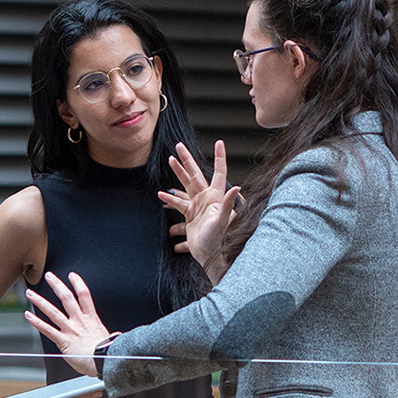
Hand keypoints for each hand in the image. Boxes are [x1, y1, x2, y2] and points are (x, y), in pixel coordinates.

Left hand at [23, 271, 111, 376]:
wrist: (104, 362)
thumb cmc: (108, 354)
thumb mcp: (111, 339)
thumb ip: (111, 335)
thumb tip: (117, 335)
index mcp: (92, 319)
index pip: (84, 295)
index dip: (78, 283)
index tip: (72, 275)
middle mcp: (80, 321)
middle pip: (67, 298)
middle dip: (57, 285)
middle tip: (49, 276)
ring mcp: (70, 330)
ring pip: (53, 311)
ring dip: (40, 301)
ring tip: (31, 293)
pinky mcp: (63, 341)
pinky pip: (47, 329)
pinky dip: (36, 321)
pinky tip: (28, 315)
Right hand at [159, 139, 238, 279]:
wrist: (211, 255)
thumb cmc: (220, 238)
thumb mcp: (223, 220)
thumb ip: (227, 203)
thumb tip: (236, 187)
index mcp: (216, 196)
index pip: (219, 172)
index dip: (219, 157)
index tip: (219, 142)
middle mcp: (207, 198)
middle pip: (196, 174)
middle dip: (187, 160)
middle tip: (179, 146)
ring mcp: (198, 205)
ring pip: (185, 185)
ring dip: (178, 173)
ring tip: (170, 160)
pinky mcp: (190, 215)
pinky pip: (178, 203)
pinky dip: (170, 199)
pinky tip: (161, 194)